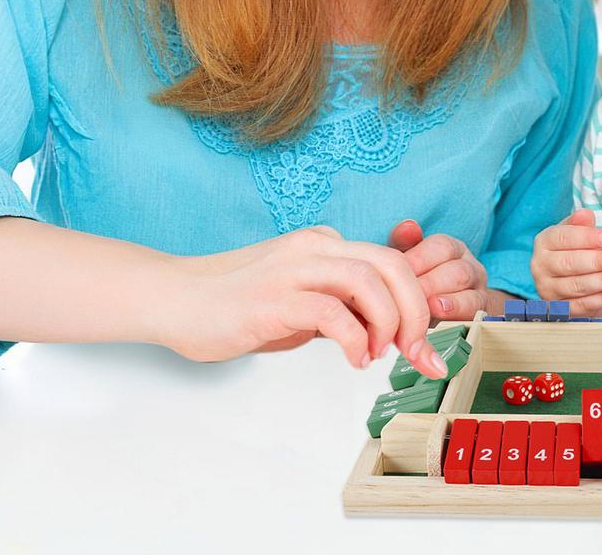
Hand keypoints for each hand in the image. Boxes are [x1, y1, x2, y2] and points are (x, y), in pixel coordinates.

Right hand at [160, 226, 446, 374]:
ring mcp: (293, 269)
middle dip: (416, 310)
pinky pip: (331, 311)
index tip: (427, 343)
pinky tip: (354, 358)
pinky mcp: (272, 299)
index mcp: (325, 244)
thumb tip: (384, 332)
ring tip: (380, 353)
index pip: (390, 262)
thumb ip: (340, 306)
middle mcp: (315, 247)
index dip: (417, 302)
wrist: (174, 299)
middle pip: (390, 264)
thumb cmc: (236, 304)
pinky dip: (354, 338)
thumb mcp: (300, 300)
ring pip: (368, 280)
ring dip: (389, 322)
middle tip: (417, 349)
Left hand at [388, 220, 488, 321]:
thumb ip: (404, 244)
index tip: (397, 271)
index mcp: (452, 249)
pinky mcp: (481, 311)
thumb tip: (407, 226)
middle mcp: (469, 265)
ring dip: (441, 293)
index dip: (419, 258)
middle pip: (455, 267)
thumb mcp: (409, 264)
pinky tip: (438, 311)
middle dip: (429, 280)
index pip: (441, 246)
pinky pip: (473, 307)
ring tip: (422, 303)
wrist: (444, 316)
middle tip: (405, 292)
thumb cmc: (421, 284)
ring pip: (466, 285)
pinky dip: (455, 309)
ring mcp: (478, 288)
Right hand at [530, 209, 601, 314]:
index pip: (563, 238)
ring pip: (576, 286)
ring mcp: (547, 289)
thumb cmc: (574, 249)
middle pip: (569, 263)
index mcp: (544, 242)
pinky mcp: (559, 309)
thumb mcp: (576, 233)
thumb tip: (586, 214)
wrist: (568, 278)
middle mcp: (540, 266)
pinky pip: (582, 305)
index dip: (586, 238)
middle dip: (597, 261)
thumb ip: (580, 224)